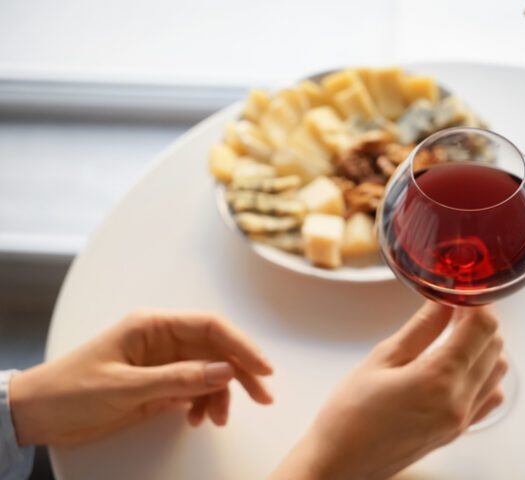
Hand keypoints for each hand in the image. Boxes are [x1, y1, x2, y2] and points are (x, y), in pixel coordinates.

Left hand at [10, 310, 272, 446]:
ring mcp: (162, 362)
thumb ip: (178, 379)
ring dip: (220, 394)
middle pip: (215, 348)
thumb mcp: (125, 387)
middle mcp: (163, 340)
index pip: (210, 327)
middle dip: (240, 371)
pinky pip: (194, 389)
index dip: (241, 345)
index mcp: (153, 326)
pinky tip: (198, 419)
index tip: (262, 369)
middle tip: (262, 396)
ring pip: (208, 371)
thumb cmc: (71, 390)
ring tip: (217, 420)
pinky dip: (202, 404)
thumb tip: (224, 372)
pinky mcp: (159, 384)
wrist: (37, 414)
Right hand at [269, 301, 506, 479]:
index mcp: (439, 379)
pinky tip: (458, 367)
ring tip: (452, 335)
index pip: (481, 327)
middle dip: (478, 321)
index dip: (475, 302)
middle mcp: (459, 402)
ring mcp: (461, 420)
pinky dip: (483, 374)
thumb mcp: (381, 359)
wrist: (340, 464)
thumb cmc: (349, 415)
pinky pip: (489, 397)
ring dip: (483, 346)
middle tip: (452, 309)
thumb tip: (443, 301)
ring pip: (497, 370)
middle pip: (494, 345)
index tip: (460, 293)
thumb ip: (420, 328)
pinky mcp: (457, 432)